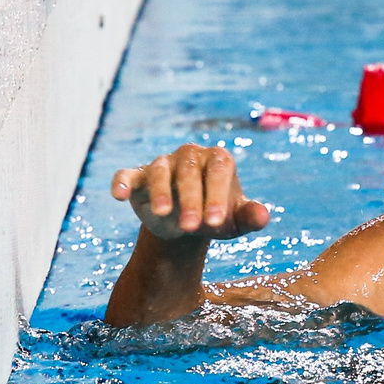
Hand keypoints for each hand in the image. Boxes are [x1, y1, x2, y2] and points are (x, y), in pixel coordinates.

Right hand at [111, 143, 271, 244]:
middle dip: (191, 200)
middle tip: (192, 227)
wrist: (188, 226)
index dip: (217, 196)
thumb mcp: (236, 221)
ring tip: (161, 214)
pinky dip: (122, 182)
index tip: (215, 223)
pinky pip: (127, 174)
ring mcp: (163, 163)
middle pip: (189, 173)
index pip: (218, 172)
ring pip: (160, 171)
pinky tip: (119, 194)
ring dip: (160, 191)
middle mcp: (190, 156)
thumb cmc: (216, 216)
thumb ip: (250, 216)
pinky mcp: (139, 176)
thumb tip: (264, 216)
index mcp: (218, 160)